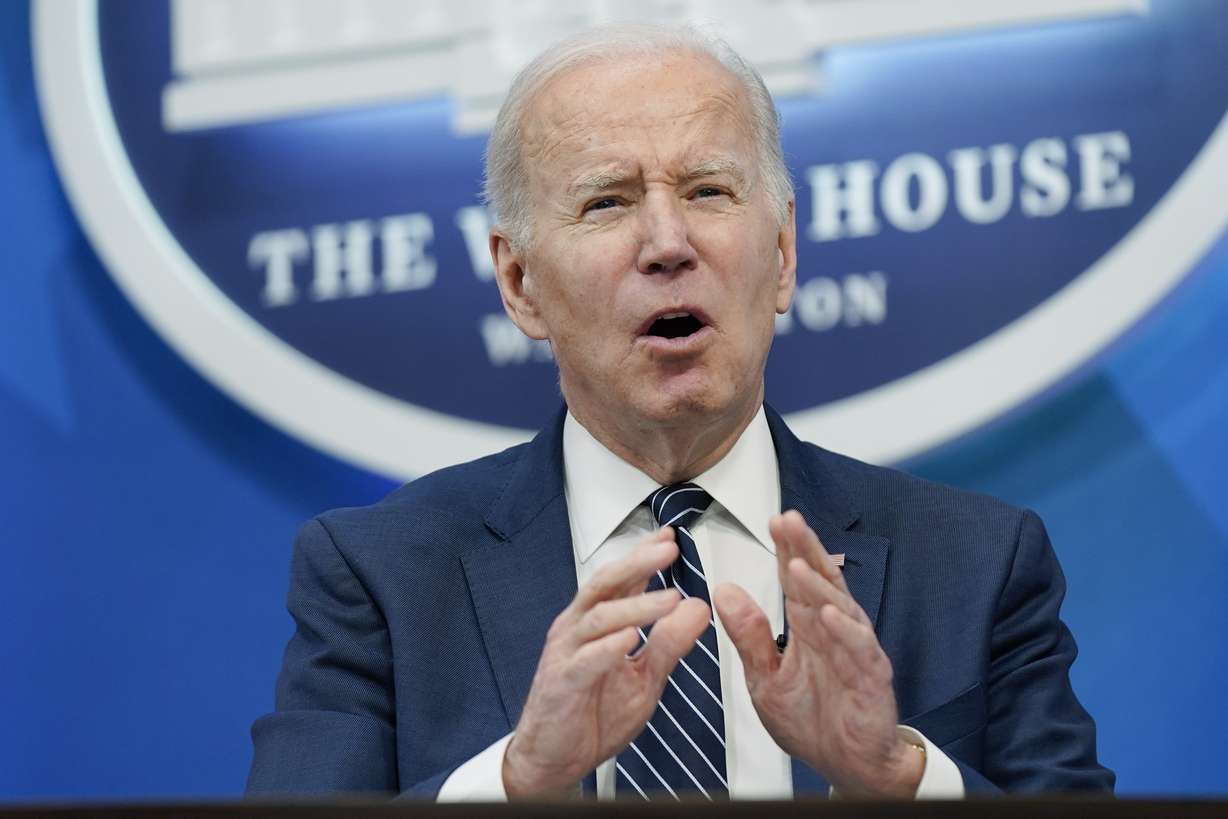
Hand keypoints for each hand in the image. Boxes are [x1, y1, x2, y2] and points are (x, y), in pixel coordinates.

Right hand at [503, 528, 709, 798]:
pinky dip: (606, 648)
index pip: (620, 579)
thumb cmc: (593, 713)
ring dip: (635, 606)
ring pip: (599, 618)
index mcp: (596, 622)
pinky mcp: (561, 684)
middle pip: (605, 585)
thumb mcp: (644, 677)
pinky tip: (629, 639)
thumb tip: (698, 606)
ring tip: (670, 598)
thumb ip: (669, 643)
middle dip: (637, 564)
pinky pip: (584, 661)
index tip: (670, 536)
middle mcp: (577, 628)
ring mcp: (566, 654)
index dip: (643, 555)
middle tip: (668, 550)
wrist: (553, 758)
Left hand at [712, 510, 923, 796]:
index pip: (796, 579)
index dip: (786, 549)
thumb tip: (723, 591)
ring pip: (840, 609)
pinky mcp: (871, 679)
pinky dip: (845, 632)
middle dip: (804, 549)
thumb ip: (748, 635)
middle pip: (820, 581)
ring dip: (820, 586)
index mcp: (807, 628)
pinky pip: (859, 650)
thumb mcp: (765, 677)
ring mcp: (855, 652)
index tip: (772, 520)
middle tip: (788, 520)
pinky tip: (829, 614)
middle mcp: (833, 632)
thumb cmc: (812, 721)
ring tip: (800, 563)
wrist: (848, 766)